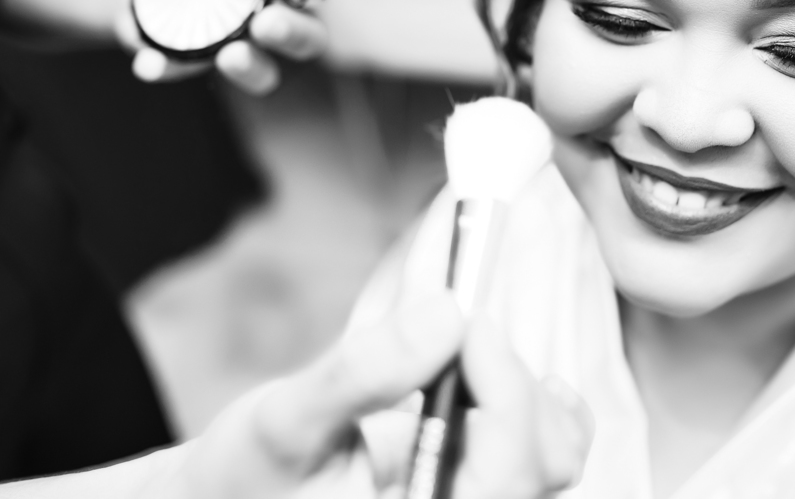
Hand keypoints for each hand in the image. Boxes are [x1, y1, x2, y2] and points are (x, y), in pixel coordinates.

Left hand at [117, 0, 326, 94]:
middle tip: (268, 25)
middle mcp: (268, 25)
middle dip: (292, 35)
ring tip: (230, 56)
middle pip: (304, 42)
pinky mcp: (187, 65)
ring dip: (250, 68)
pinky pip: (182, 73)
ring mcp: (234, 51)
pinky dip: (165, 68)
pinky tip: (147, 64)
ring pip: (260, 73)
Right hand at [149, 293, 592, 498]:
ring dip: (515, 380)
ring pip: (552, 450)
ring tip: (458, 342)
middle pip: (543, 458)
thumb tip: (447, 313)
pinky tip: (478, 364)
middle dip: (506, 375)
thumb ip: (360, 376)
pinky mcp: (474, 484)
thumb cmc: (243, 481)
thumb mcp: (280, 425)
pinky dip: (519, 392)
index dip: (504, 388)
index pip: (507, 474)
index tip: (467, 317)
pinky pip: (536, 446)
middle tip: (456, 320)